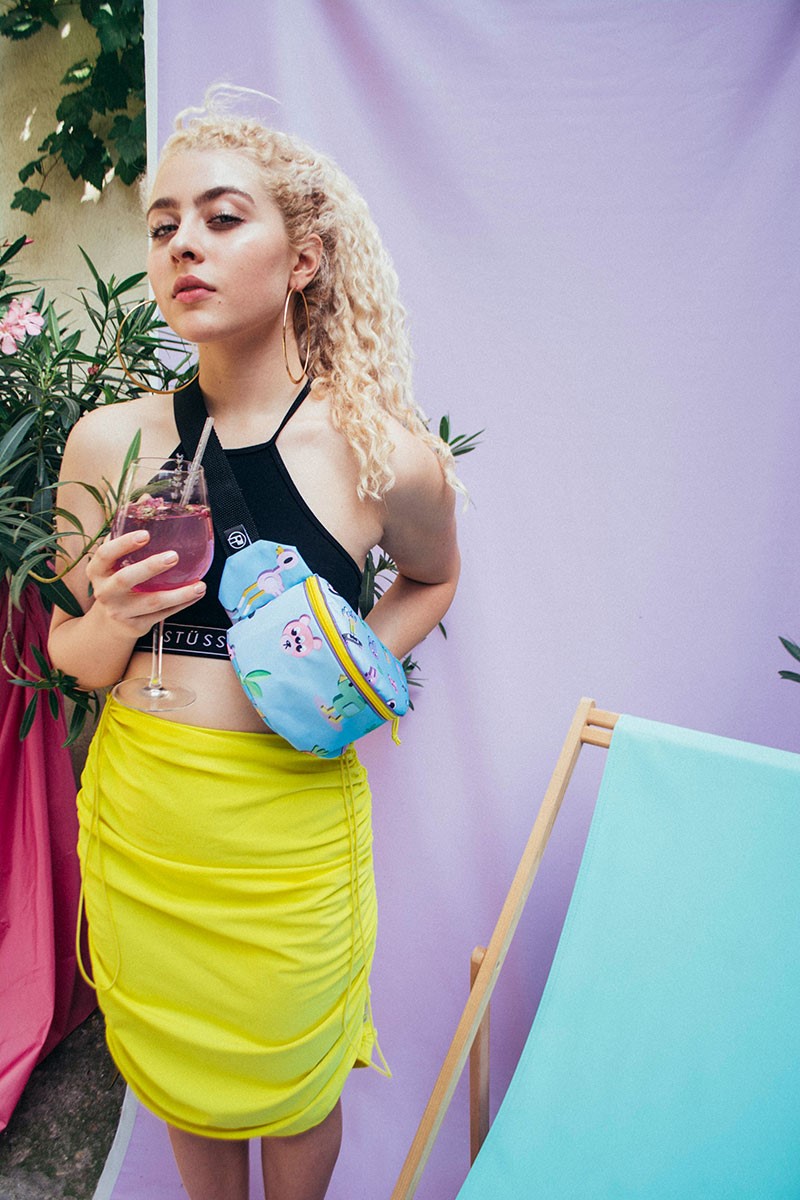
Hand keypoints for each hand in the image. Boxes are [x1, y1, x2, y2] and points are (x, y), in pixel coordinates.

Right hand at [86, 529, 205, 637]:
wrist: (109, 621)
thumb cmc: (115, 580)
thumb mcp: (114, 560)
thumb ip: (127, 530)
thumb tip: (145, 497)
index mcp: (98, 571)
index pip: (105, 555)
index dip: (123, 544)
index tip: (145, 534)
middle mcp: (106, 591)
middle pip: (126, 580)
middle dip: (150, 567)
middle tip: (173, 556)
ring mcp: (120, 611)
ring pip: (151, 603)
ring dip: (178, 594)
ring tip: (199, 585)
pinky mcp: (136, 625)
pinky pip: (162, 615)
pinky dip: (182, 604)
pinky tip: (196, 594)